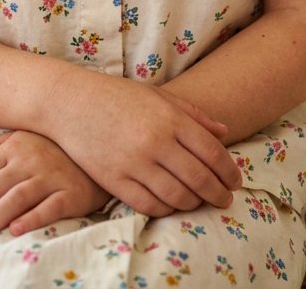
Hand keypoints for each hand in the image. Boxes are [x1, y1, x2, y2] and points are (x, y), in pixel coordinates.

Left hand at [0, 131, 110, 252]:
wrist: (96, 153)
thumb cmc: (50, 150)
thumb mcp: (16, 141)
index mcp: (12, 145)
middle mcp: (28, 158)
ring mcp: (50, 174)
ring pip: (13, 199)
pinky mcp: (71, 192)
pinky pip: (49, 207)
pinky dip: (31, 218)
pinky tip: (14, 232)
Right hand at [46, 74, 241, 216]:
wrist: (70, 102)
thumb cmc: (117, 96)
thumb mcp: (157, 96)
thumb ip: (193, 114)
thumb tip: (224, 133)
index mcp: (169, 118)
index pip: (212, 153)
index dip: (229, 171)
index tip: (236, 181)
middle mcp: (155, 142)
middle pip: (200, 179)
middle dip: (218, 194)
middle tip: (225, 199)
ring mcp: (134, 163)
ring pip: (177, 197)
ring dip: (195, 204)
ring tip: (199, 202)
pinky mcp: (115, 181)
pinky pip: (150, 205)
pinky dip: (167, 210)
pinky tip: (172, 204)